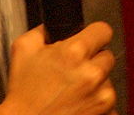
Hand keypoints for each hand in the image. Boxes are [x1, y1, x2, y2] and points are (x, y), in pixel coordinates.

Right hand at [0, 22, 117, 114]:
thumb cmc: (24, 94)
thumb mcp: (23, 49)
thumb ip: (41, 30)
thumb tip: (51, 27)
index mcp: (75, 52)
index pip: (103, 30)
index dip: (94, 34)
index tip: (90, 41)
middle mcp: (93, 73)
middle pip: (107, 56)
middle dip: (92, 61)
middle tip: (74, 71)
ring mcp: (102, 95)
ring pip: (108, 80)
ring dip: (96, 84)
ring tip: (73, 91)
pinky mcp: (106, 113)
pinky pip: (110, 103)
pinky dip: (97, 103)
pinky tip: (79, 104)